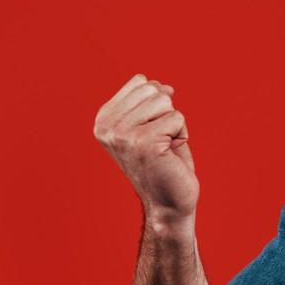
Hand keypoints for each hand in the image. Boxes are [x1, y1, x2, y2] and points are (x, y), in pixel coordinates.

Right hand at [93, 73, 198, 221]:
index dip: (156, 104)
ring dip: (173, 124)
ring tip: (164, 147)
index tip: (150, 131)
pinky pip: (177, 117)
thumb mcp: (149, 123)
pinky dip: (181, 134)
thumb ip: (148, 99)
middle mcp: (106, 127)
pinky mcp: (142, 142)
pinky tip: (169, 154)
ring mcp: (121, 134)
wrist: (168, 202)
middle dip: (166, 113)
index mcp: (103, 119)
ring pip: (165, 100)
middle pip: (153, 89)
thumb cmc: (163, 162)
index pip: (141, 82)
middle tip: (160, 141)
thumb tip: (163, 86)